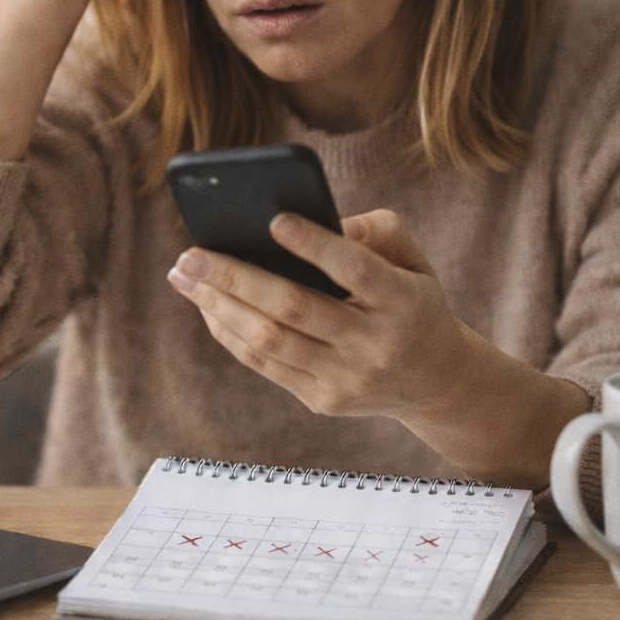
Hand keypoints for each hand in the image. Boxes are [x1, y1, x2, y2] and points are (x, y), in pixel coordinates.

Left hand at [166, 209, 474, 420]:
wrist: (435, 382)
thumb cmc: (412, 301)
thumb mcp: (416, 260)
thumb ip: (380, 230)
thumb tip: (329, 224)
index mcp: (404, 303)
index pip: (356, 270)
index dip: (315, 246)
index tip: (274, 219)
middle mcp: (375, 345)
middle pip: (294, 308)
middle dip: (235, 277)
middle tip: (191, 252)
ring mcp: (347, 379)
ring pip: (270, 340)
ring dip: (218, 305)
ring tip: (183, 275)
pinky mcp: (323, 401)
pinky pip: (265, 364)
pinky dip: (229, 332)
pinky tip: (207, 304)